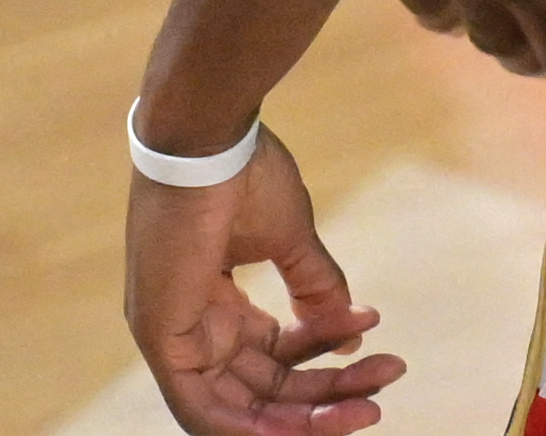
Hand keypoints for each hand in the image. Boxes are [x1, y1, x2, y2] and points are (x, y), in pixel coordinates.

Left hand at [127, 130, 400, 435]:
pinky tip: (299, 428)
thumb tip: (349, 332)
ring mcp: (172, 334)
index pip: (270, 356)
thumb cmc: (241, 172)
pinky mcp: (161, 337)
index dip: (324, 358)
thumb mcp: (290, 238)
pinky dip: (246, 427)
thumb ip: (315, 285)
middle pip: (263, 387)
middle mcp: (189, 326)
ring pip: (239, 407)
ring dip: (303, 416)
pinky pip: (200, 409)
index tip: (374, 337)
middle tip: (384, 386)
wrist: (208, 139)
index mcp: (212, 303)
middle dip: (326, 395)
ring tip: (365, 407)